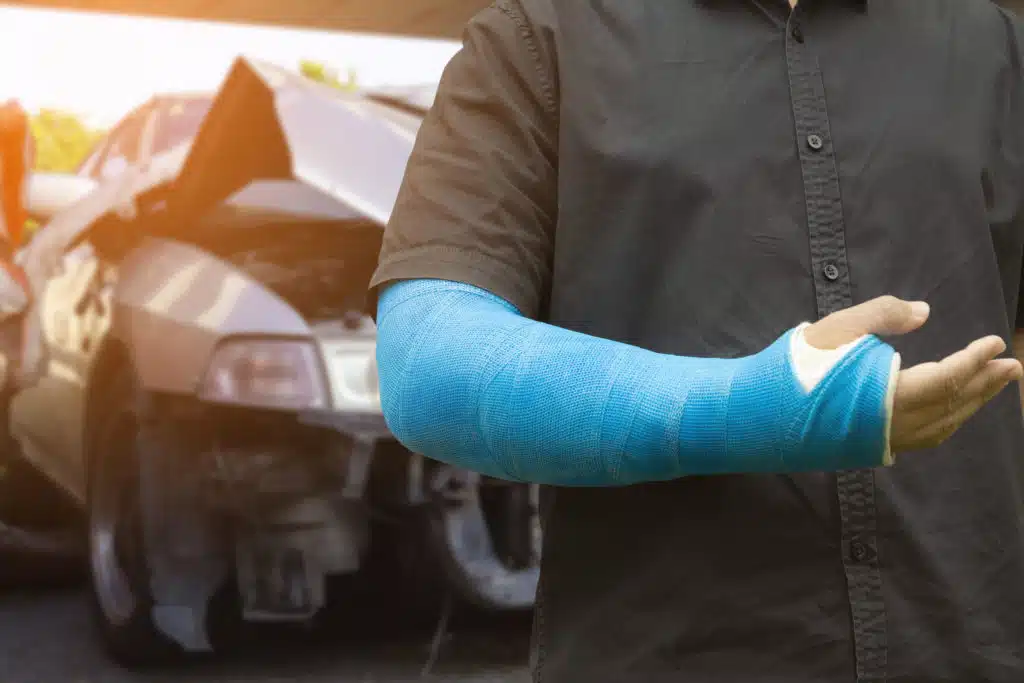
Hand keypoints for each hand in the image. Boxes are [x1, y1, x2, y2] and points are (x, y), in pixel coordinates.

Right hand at [804, 296, 1022, 453]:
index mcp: (889, 395)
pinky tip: (951, 411)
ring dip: (971, 405)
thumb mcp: (836, 328)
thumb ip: (883, 315)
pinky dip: (947, 422)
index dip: (974, 361)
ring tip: (990, 386)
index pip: (946, 379)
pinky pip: (925, 438)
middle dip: (985, 385)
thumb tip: (924, 312)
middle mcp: (893, 424)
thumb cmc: (795, 367)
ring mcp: (883, 440)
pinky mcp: (871, 446)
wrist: (760, 412)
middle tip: (1013, 367)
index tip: (993, 342)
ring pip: (942, 426)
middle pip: (952, 405)